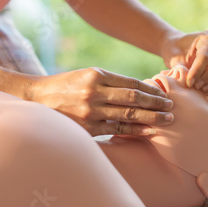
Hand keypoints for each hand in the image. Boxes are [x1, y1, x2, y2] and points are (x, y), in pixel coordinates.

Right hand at [27, 67, 173, 135]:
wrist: (36, 99)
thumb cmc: (66, 86)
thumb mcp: (87, 76)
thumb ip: (111, 82)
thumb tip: (140, 91)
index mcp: (96, 75)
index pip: (131, 83)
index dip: (151, 89)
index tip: (164, 93)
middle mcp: (94, 92)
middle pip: (134, 99)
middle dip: (156, 103)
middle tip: (171, 107)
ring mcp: (91, 111)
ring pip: (129, 115)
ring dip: (151, 118)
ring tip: (167, 120)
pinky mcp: (87, 127)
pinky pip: (116, 129)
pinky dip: (135, 130)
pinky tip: (149, 131)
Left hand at [162, 30, 207, 92]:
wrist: (178, 49)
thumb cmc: (175, 52)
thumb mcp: (174, 58)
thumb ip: (181, 68)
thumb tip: (188, 82)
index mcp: (207, 37)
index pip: (205, 56)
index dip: (197, 71)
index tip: (189, 83)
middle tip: (197, 86)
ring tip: (203, 88)